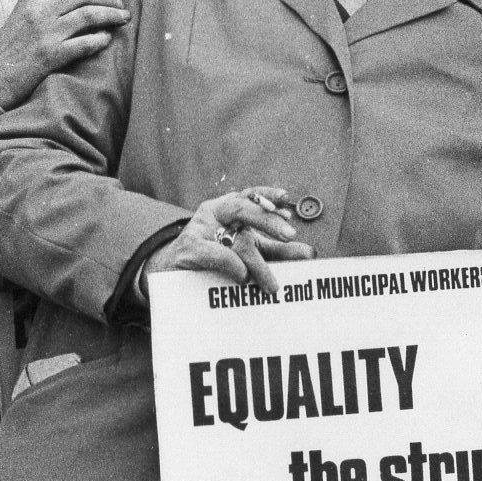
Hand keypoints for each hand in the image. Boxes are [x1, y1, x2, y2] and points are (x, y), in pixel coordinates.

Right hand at [0, 0, 131, 106]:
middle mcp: (40, 11)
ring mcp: (46, 33)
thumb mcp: (24, 16)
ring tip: (123, 19)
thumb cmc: (10, 48)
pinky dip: (101, 39)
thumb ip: (47, 4)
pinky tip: (107, 39)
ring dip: (112, 16)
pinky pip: (85, 43)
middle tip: (121, 5)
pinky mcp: (51, 56)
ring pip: (89, 15)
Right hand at [143, 187, 314, 298]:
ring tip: (272, 285)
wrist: (171, 274)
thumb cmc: (214, 259)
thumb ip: (276, 251)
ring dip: (257, 263)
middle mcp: (214, 213)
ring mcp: (200, 229)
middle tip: (290, 234)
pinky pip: (216, 253)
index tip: (287, 200)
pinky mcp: (190, 249)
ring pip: (233, 237)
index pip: (251, 195)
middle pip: (242, 207)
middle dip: (267, 220)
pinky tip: (243, 276)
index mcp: (228, 208)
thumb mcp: (248, 251)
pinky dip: (231, 264)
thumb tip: (309, 253)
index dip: (268, 195)